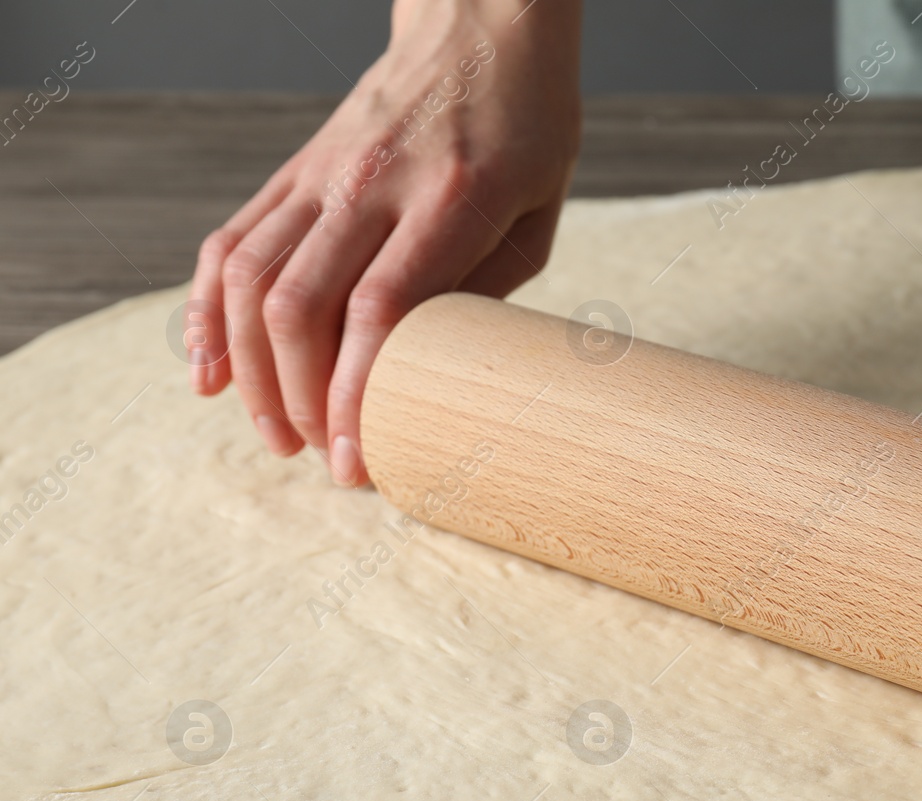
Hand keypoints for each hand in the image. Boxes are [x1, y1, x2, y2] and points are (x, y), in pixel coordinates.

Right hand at [186, 0, 580, 485]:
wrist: (479, 28)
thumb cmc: (527, 128)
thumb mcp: (539, 213)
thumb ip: (485, 289)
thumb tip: (428, 374)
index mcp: (451, 198)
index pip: (379, 310)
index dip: (355, 394)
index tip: (355, 459)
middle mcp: (371, 184)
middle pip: (301, 306)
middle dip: (299, 400)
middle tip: (320, 458)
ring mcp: (321, 174)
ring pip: (252, 279)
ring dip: (251, 371)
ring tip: (275, 434)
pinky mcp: (293, 170)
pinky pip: (231, 242)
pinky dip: (207, 313)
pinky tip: (209, 371)